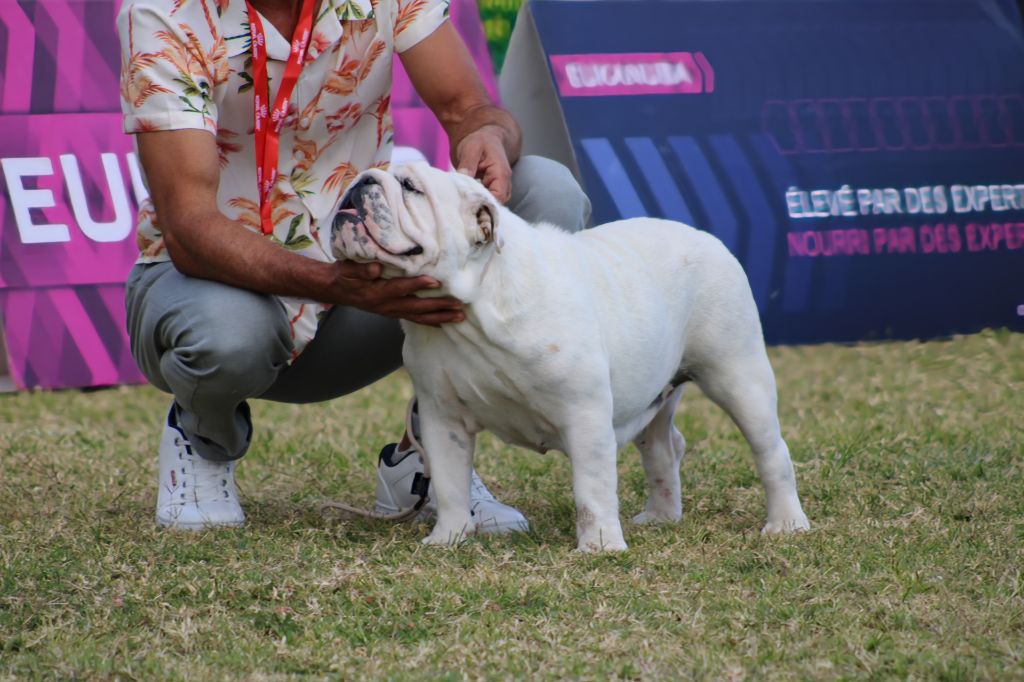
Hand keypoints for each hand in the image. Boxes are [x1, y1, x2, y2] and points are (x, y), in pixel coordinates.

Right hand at [326, 261, 463, 325]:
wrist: (335, 289)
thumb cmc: (343, 275)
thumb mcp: (347, 269)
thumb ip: (361, 269)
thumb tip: (377, 267)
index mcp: (376, 293)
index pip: (399, 288)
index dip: (417, 285)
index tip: (436, 280)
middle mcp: (386, 305)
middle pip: (416, 307)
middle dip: (438, 307)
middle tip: (458, 306)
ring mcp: (390, 312)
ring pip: (419, 317)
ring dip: (440, 317)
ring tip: (459, 317)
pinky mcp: (393, 313)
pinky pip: (414, 320)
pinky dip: (430, 322)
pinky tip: (445, 322)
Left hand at [455, 125, 513, 203]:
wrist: (486, 139)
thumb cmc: (481, 141)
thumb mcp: (471, 147)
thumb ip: (468, 164)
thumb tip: (462, 178)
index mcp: (501, 174)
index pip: (498, 197)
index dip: (484, 203)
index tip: (468, 202)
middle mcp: (504, 185)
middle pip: (496, 205)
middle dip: (480, 208)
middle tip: (462, 206)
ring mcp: (499, 190)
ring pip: (492, 206)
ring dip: (478, 207)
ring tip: (462, 204)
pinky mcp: (491, 192)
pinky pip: (486, 203)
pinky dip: (476, 204)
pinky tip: (465, 201)